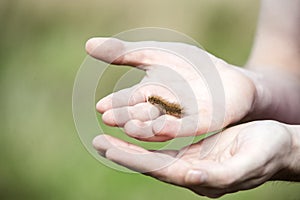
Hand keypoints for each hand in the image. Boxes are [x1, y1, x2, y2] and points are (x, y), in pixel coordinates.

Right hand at [86, 38, 257, 140]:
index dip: (114, 104)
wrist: (226, 76)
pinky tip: (160, 125)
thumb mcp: (155, 54)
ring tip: (128, 126)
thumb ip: (125, 53)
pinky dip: (171, 127)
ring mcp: (180, 119)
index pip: (127, 101)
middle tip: (108, 117)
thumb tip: (88, 45)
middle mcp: (160, 112)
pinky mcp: (201, 123)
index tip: (100, 107)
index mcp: (148, 97)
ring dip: (142, 127)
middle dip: (124, 116)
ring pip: (158, 124)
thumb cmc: (191, 66)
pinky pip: (184, 127)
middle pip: (139, 115)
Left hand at [93, 120, 298, 197]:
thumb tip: (191, 178)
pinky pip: (167, 145)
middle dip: (124, 154)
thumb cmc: (269, 152)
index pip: (159, 169)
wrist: (279, 146)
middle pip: (151, 164)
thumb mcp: (250, 162)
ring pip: (156, 154)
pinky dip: (149, 138)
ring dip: (132, 146)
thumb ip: (222, 175)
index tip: (107, 148)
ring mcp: (193, 162)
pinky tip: (137, 129)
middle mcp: (193, 172)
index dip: (133, 160)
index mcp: (202, 178)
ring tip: (108, 136)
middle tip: (97, 143)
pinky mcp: (197, 150)